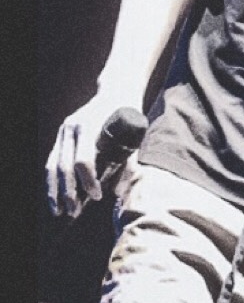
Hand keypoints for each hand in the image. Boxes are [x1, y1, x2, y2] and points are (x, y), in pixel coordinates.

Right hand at [44, 94, 122, 217]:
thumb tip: (121, 193)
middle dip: (69, 192)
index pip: (84, 159)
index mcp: (90, 124)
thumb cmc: (129, 112)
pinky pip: (52, 161)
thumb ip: (128, 160)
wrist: (117, 89)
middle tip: (75, 212)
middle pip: (65, 166)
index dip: (88, 181)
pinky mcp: (61, 135)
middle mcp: (72, 127)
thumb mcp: (133, 132)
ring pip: (53, 166)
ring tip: (59, 211)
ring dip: (54, 191)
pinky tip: (54, 197)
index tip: (97, 196)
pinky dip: (51, 181)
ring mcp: (64, 130)